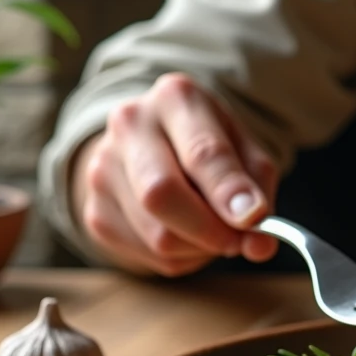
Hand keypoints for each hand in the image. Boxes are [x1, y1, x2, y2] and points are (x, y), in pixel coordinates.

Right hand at [73, 73, 278, 275]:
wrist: (154, 144)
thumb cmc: (211, 147)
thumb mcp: (246, 153)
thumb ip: (258, 193)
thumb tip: (260, 245)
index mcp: (176, 99)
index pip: (202, 151)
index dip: (228, 191)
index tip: (254, 219)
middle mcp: (131, 124)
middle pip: (161, 194)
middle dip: (209, 229)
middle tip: (238, 242)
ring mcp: (103, 167)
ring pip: (157, 234)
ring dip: (199, 247)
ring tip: (214, 232)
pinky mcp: (95, 209)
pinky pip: (147, 254)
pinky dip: (180, 257)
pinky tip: (187, 234)